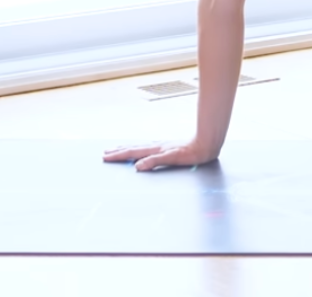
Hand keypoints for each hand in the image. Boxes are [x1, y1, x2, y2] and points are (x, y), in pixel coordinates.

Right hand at [103, 138, 217, 171]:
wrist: (205, 144)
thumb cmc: (191, 153)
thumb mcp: (172, 158)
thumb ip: (155, 161)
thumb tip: (137, 166)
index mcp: (155, 149)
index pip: (132, 152)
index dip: (118, 155)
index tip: (106, 157)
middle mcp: (156, 146)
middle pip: (133, 148)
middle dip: (119, 151)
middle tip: (105, 153)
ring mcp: (161, 146)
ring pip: (139, 147)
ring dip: (127, 148)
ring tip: (117, 149)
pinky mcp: (167, 148)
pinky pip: (147, 148)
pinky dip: (138, 150)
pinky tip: (140, 152)